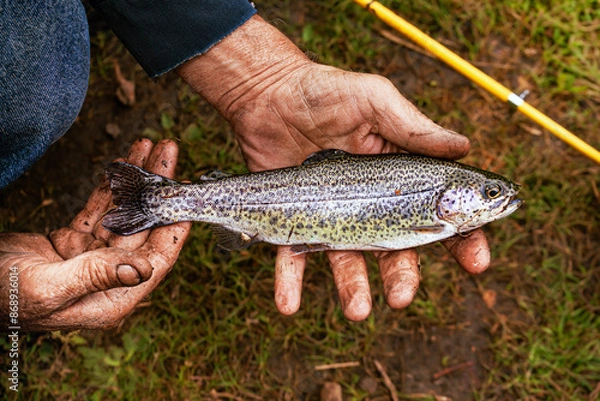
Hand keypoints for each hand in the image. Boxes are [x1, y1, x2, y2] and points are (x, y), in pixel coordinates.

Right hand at [0, 139, 190, 330]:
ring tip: (152, 147)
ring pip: (124, 212)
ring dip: (137, 180)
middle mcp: (109, 276)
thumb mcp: (50, 287)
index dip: (175, 227)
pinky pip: (100, 209)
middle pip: (144, 227)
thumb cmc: (4, 296)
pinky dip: (111, 186)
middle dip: (158, 189)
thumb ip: (96, 276)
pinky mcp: (74, 242)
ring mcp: (92, 257)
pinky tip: (124, 162)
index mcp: (112, 297)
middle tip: (170, 152)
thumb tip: (144, 270)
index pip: (157, 259)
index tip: (188, 195)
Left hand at [177, 15, 489, 320]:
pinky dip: (291, 282)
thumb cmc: (326, 92)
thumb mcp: (374, 100)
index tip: (477, 262)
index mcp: (399, 176)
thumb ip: (413, 127)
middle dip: (403, 275)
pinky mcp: (296, 220)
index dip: (463, 238)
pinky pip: (293, 257)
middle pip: (396, 247)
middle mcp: (371, 203)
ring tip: (357, 311)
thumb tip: (464, 148)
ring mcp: (334, 215)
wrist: (269, 94)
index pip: (438, 212)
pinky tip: (289, 305)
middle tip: (402, 296)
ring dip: (353, 288)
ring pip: (349, 260)